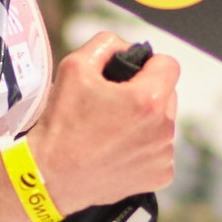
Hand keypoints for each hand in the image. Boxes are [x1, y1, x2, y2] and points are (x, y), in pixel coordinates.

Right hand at [32, 31, 178, 213]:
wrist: (51, 175)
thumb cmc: (62, 122)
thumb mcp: (75, 66)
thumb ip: (106, 44)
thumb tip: (125, 47)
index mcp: (149, 99)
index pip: (169, 64)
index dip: (148, 64)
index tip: (130, 74)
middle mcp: (164, 128)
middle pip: (169, 94)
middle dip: (147, 93)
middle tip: (115, 104)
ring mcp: (163, 155)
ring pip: (164, 124)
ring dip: (146, 122)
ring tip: (113, 130)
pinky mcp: (159, 176)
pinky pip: (159, 152)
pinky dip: (144, 149)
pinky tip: (118, 151)